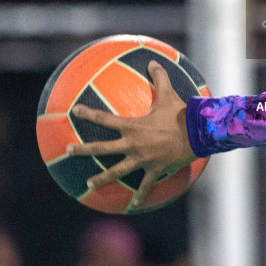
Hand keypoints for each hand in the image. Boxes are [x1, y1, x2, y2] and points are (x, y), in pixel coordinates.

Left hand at [69, 61, 196, 210]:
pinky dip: (139, 195)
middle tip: (68, 151)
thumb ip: (159, 77)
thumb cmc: (181, 114)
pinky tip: (133, 205)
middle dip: (83, 149)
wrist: (197, 134)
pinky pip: (145, 185)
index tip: (75, 110)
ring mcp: (142, 159)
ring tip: (89, 185)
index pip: (104, 118)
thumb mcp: (168, 94)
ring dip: (102, 178)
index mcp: (132, 126)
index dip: (88, 113)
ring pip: (117, 171)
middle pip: (102, 148)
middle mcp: (132, 144)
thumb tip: (153, 60)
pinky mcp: (154, 170)